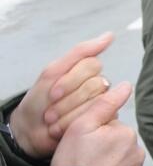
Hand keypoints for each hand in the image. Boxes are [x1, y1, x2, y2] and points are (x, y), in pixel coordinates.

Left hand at [8, 32, 113, 157]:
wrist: (29, 129)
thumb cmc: (39, 100)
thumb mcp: (53, 72)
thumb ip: (81, 52)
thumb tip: (110, 35)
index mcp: (88, 71)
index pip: (92, 66)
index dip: (71, 80)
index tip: (53, 93)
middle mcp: (98, 85)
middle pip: (95, 85)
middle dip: (68, 99)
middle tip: (52, 109)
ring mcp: (100, 103)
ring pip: (96, 102)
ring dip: (67, 112)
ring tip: (53, 119)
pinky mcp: (100, 120)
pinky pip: (94, 117)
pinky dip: (70, 123)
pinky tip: (60, 127)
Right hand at [51, 82, 144, 165]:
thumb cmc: (74, 162)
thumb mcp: (81, 126)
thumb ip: (105, 103)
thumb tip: (125, 86)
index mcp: (127, 133)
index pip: (111, 127)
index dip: (94, 134)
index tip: (83, 145)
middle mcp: (138, 152)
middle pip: (118, 144)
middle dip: (104, 149)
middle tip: (85, 160)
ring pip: (122, 161)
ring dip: (110, 164)